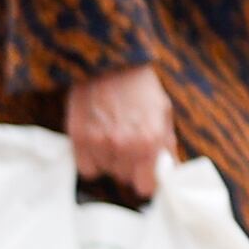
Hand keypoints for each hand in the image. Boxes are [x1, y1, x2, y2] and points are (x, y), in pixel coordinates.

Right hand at [68, 63, 176, 200]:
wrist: (109, 61)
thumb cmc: (140, 86)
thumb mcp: (163, 113)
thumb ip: (166, 147)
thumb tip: (169, 173)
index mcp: (150, 141)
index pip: (146, 187)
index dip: (147, 180)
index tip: (145, 174)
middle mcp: (124, 146)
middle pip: (125, 179)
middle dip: (129, 166)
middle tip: (129, 145)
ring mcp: (99, 143)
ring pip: (105, 172)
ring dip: (109, 160)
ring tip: (112, 136)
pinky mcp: (78, 137)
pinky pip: (86, 168)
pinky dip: (91, 159)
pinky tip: (97, 142)